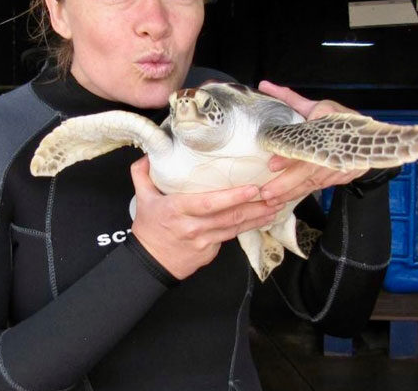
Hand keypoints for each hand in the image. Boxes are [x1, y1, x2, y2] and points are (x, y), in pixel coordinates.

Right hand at [130, 156, 283, 279]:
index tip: (251, 188)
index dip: (232, 197)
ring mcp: (204, 241)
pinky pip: (231, 236)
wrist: (150, 263)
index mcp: (177, 210)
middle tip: (273, 195)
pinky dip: (248, 227)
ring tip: (275, 206)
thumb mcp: (142, 198)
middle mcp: (193, 226)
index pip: (209, 204)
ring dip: (257, 217)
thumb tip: (148, 154)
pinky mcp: (211, 251)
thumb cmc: (149, 228)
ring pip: (235, 227)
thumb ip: (143, 174)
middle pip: (229, 217)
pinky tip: (262, 219)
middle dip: (254, 206)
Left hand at [257, 81, 367, 206]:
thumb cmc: (339, 119)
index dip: (289, 158)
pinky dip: (301, 194)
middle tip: (266, 192)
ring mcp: (338, 168)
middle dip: (286, 184)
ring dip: (290, 193)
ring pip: (312, 184)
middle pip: (308, 172)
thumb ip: (289, 98)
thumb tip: (264, 85)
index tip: (272, 164)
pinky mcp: (339, 178)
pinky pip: (317, 188)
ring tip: (270, 200)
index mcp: (327, 132)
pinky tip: (285, 200)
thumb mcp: (316, 106)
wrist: (372, 138)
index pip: (306, 147)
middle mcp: (333, 153)